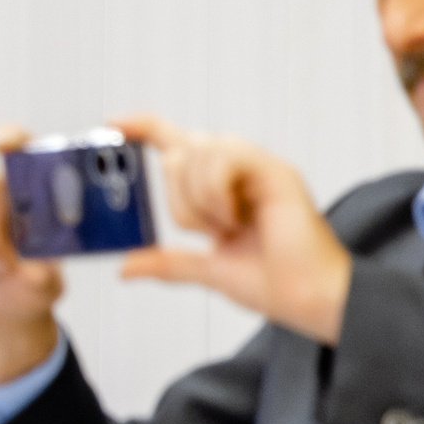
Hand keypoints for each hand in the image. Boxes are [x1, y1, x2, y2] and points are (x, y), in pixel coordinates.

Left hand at [111, 115, 352, 342]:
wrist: (311, 298)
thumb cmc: (274, 281)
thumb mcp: (206, 271)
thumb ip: (167, 263)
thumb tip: (126, 266)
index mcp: (221, 188)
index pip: (178, 144)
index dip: (144, 128)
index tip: (111, 124)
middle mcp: (239, 171)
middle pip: (181, 149)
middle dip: (177, 194)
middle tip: (204, 230)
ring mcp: (257, 168)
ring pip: (200, 151)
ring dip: (199, 197)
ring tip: (225, 227)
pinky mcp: (275, 170)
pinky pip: (227, 157)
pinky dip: (218, 191)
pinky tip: (234, 218)